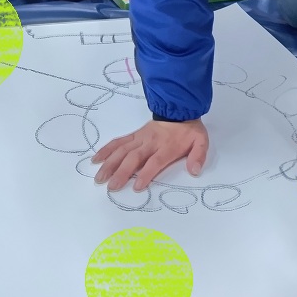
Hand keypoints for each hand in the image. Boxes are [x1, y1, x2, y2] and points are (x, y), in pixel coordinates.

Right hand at [92, 119, 207, 190]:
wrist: (180, 109)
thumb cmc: (189, 131)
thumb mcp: (201, 141)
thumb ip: (198, 156)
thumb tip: (195, 171)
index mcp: (167, 146)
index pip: (155, 161)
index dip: (146, 173)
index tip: (137, 186)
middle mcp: (151, 142)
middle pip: (134, 157)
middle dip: (122, 172)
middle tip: (111, 187)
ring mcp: (140, 138)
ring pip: (122, 150)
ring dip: (110, 164)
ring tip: (99, 178)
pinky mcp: (134, 135)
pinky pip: (118, 141)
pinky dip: (106, 150)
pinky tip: (96, 160)